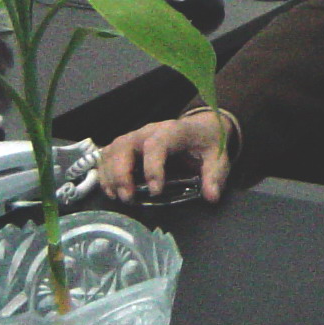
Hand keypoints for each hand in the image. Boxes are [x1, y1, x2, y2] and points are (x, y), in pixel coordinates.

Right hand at [98, 110, 231, 203]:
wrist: (200, 126)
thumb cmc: (206, 141)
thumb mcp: (218, 156)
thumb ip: (215, 175)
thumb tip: (211, 197)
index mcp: (173, 131)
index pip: (157, 144)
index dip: (153, 167)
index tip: (156, 191)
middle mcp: (149, 131)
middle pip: (125, 146)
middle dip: (122, 174)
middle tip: (128, 198)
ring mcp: (135, 136)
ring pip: (112, 150)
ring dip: (110, 175)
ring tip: (118, 197)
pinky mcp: (127, 144)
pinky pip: (107, 155)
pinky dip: (105, 173)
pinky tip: (111, 190)